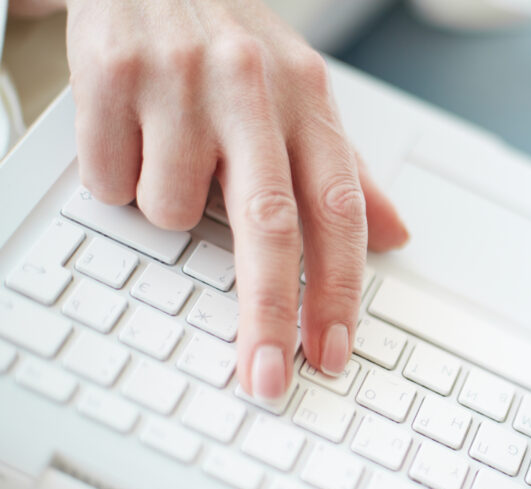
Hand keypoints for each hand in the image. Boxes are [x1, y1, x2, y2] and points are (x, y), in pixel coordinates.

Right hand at [65, 0, 407, 397]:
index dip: (340, 289)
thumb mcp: (302, 96)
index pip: (338, 211)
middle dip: (270, 315)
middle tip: (270, 377)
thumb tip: (396, 236)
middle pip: (269, 226)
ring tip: (170, 156)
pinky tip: (132, 137)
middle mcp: (251, 89)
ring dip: (168, 210)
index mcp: (307, 100)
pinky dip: (119, 180)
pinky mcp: (113, 74)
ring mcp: (180, 79)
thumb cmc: (233, 45)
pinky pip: (111, 180)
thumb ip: (347, 171)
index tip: (333, 350)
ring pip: (173, 210)